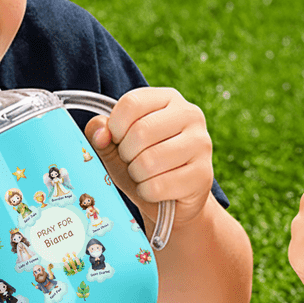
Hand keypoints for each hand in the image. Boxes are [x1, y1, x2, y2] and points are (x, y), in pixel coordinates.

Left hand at [84, 87, 213, 229]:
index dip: (114, 127)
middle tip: (132, 163)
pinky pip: (158, 186)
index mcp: (169, 99)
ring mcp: (201, 144)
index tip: (117, 141)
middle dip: (126, 155)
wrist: (174, 203)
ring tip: (144, 176)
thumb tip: (100, 133)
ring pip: (149, 161)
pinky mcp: (203, 175)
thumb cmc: (144, 168)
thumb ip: (102, 134)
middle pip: (140, 132)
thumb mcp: (117, 147)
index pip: (131, 103)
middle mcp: (190, 115)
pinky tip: (155, 191)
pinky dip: (147, 193)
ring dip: (136, 175)